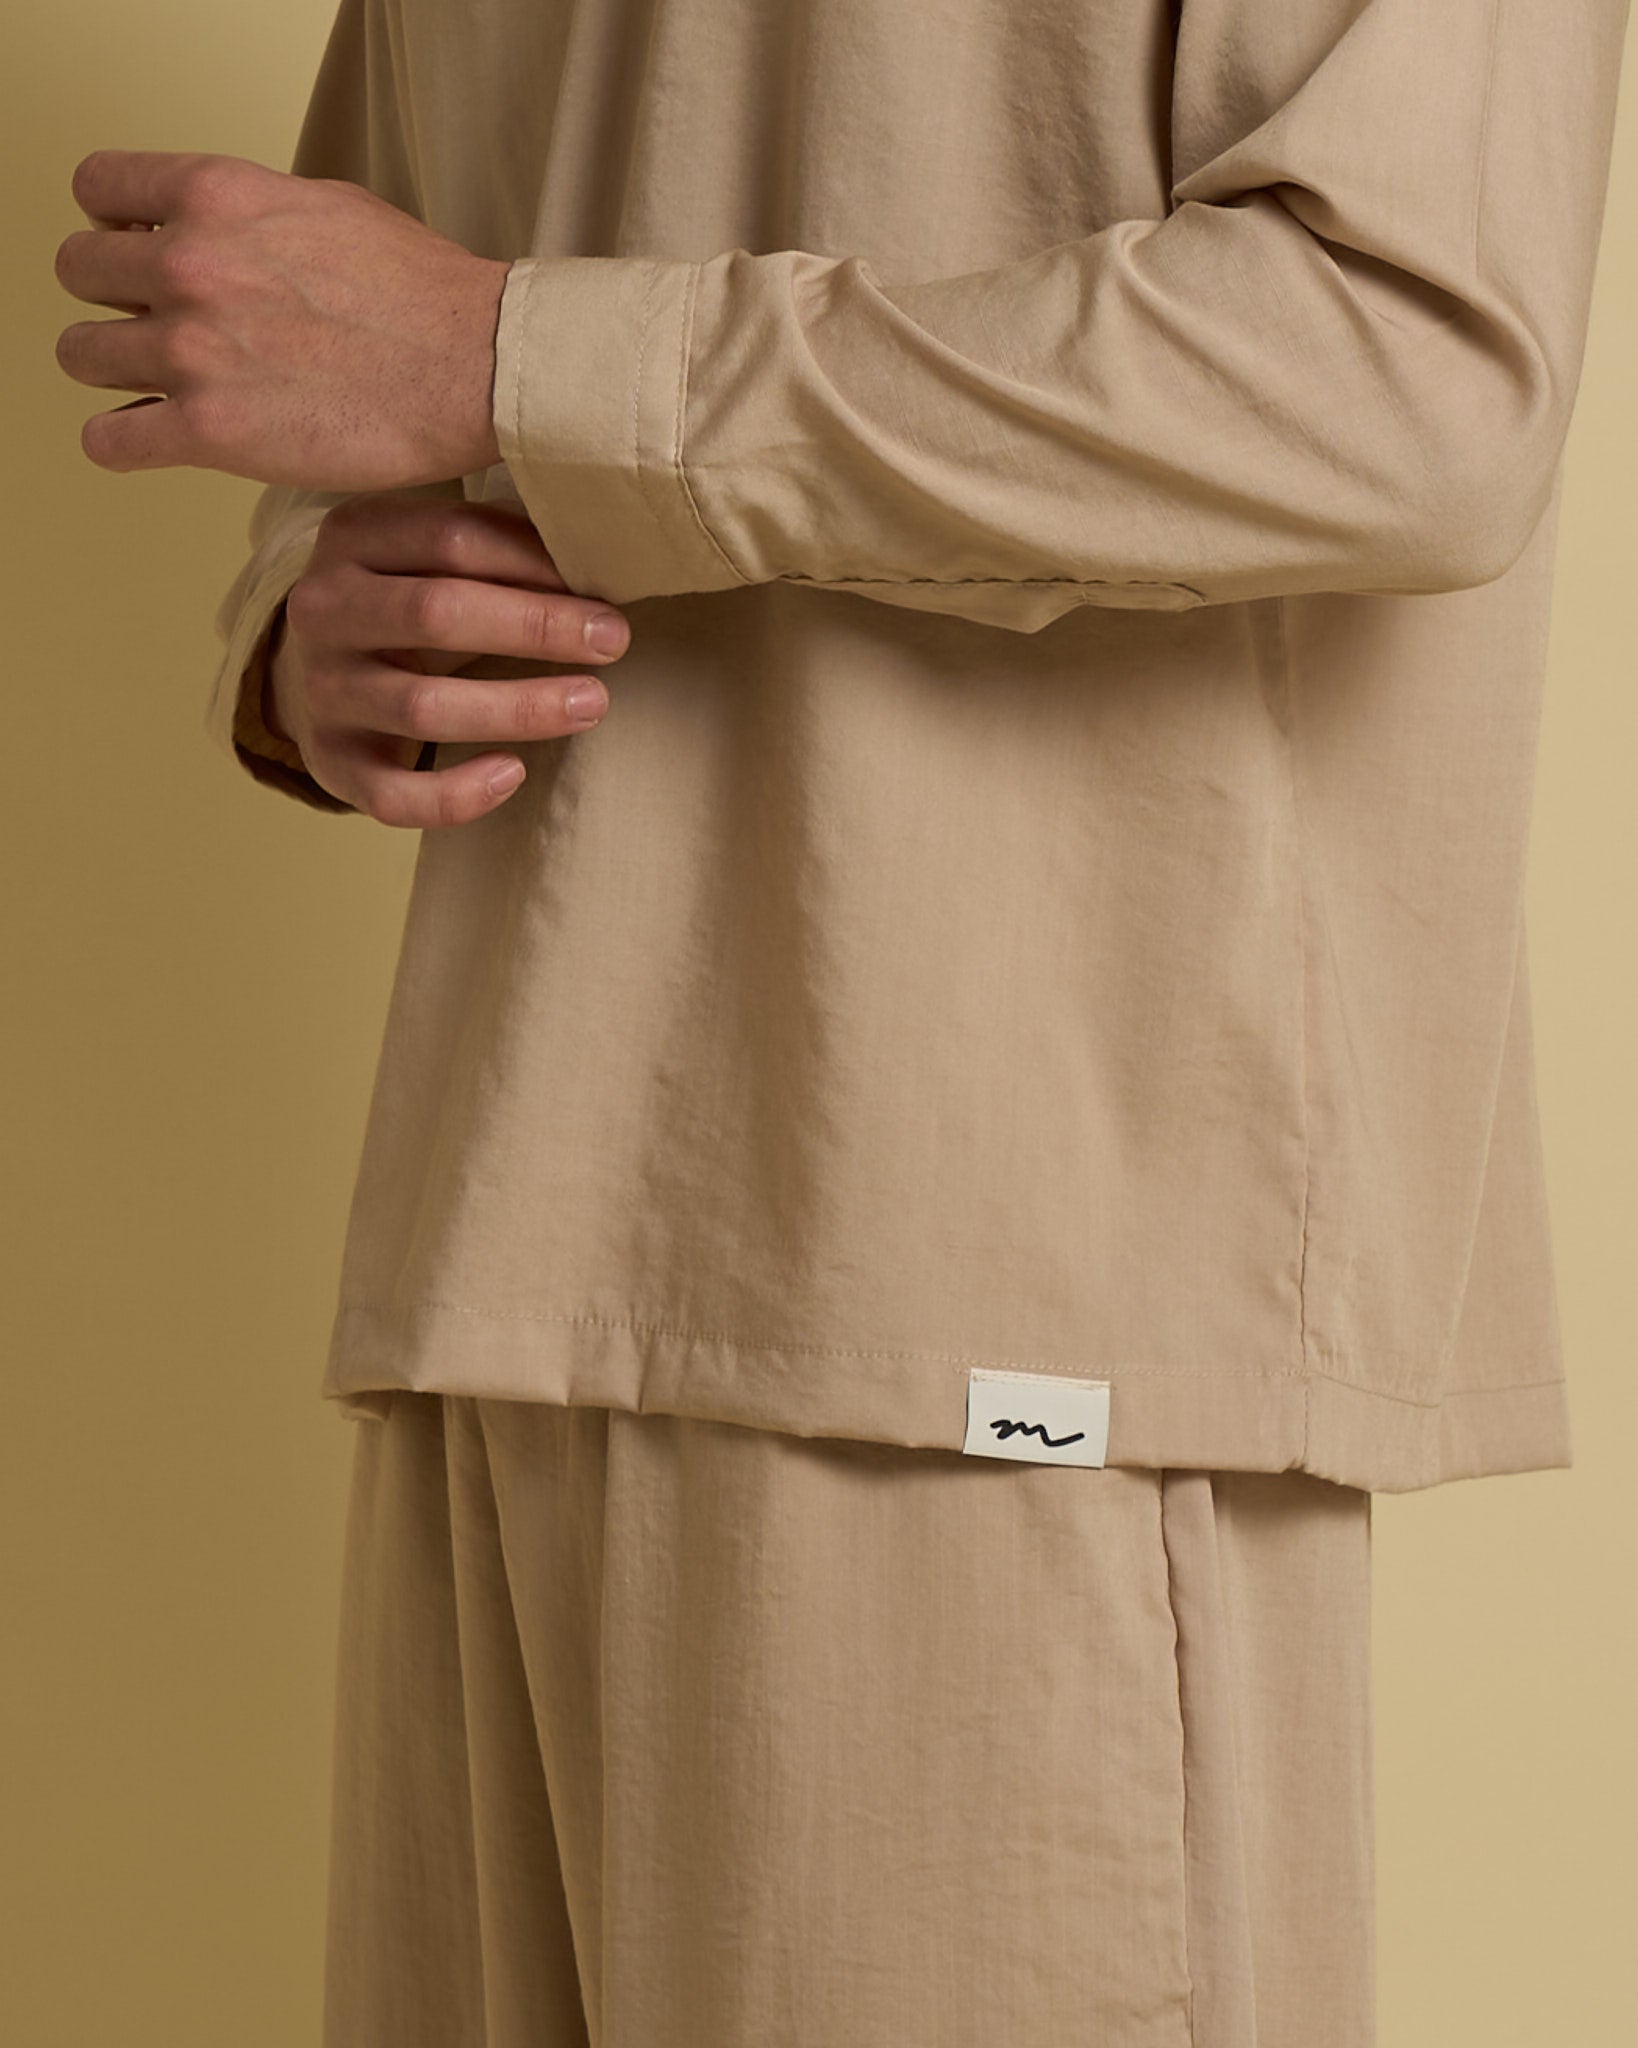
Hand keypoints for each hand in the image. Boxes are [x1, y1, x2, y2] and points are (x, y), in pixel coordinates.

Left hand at [54, 150, 509, 488]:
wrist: (479, 368)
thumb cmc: (424, 293)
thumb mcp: (325, 208)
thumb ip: (248, 218)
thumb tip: (213, 234)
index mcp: (215, 196)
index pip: (97, 190)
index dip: (113, 225)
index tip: (138, 255)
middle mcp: (189, 264)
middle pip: (78, 274)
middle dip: (112, 300)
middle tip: (157, 328)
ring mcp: (191, 350)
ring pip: (81, 356)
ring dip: (114, 372)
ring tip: (160, 388)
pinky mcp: (207, 431)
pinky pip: (108, 440)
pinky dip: (121, 442)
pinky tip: (156, 440)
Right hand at [268, 494, 631, 827]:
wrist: (319, 673)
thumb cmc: (407, 604)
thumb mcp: (431, 558)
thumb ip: (496, 547)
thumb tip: (599, 553)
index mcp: (353, 538)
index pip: (451, 538)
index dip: (534, 562)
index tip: (603, 586)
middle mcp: (324, 609)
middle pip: (436, 613)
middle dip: (537, 627)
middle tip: (613, 640)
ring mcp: (323, 690)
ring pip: (422, 707)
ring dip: (519, 708)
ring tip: (593, 703)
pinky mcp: (332, 762)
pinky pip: (394, 795)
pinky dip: (457, 793)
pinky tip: (514, 774)